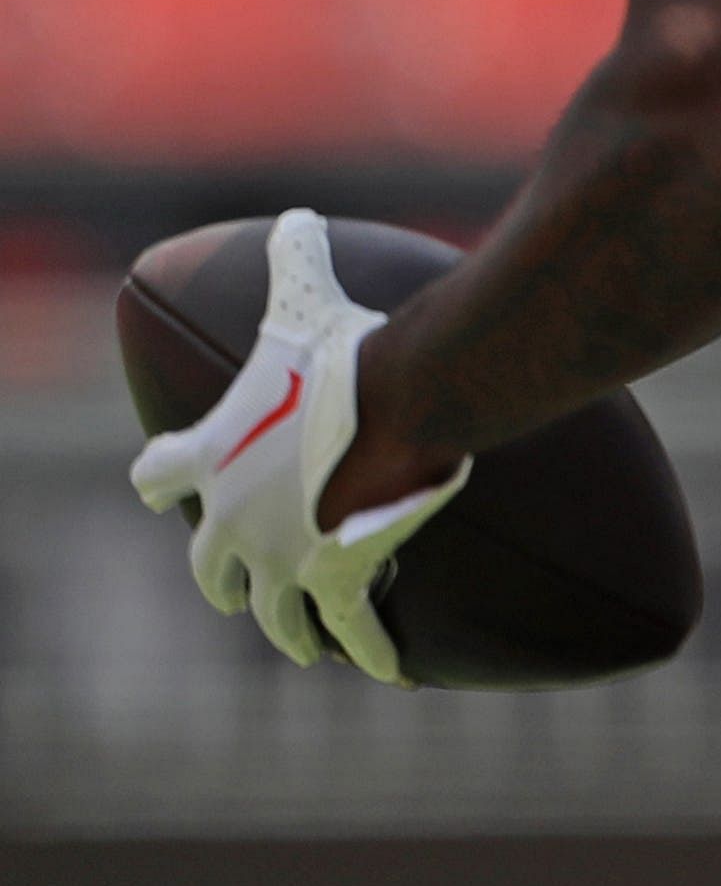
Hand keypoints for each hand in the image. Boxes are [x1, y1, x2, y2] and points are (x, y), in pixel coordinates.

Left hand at [126, 211, 471, 684]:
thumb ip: (294, 256)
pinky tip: (386, 672)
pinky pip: (353, 629)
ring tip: (301, 645)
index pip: (158, 476)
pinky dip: (371, 652)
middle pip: (207, 569)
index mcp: (212, 455)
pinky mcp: (338, 580)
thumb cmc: (349, 348)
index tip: (162, 489)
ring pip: (273, 615)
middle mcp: (232, 519)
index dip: (162, 482)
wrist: (397, 399)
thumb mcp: (307, 296)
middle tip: (232, 595)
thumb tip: (298, 213)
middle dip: (219, 583)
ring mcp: (282, 558)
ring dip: (286, 632)